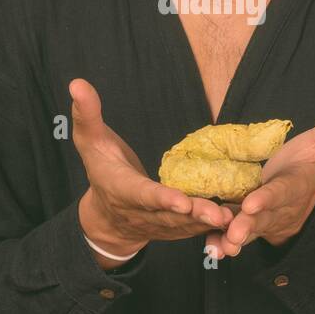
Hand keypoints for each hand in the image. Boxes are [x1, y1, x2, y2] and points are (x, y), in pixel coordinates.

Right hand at [70, 78, 233, 252]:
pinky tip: (238, 220)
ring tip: (234, 218)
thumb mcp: (89, 141)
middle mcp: (142, 212)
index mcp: (122, 189)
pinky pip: (194, 230)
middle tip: (218, 215)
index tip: (181, 201)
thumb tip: (77, 83)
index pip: (141, 195)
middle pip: (170, 216)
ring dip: (209, 224)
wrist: (106, 216)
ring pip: (186, 227)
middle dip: (194, 215)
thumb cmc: (102, 169)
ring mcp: (159, 224)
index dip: (161, 199)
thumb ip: (86, 114)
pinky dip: (214, 228)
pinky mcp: (174, 229)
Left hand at [204, 109, 314, 258]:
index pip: (283, 191)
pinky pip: (232, 234)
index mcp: (295, 185)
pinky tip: (211, 247)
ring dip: (234, 239)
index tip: (253, 203)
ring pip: (248, 230)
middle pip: (264, 217)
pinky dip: (221, 242)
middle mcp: (278, 206)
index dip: (269, 198)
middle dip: (249, 226)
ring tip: (222, 246)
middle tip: (235, 233)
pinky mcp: (245, 223)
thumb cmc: (307, 162)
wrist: (298, 190)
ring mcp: (262, 218)